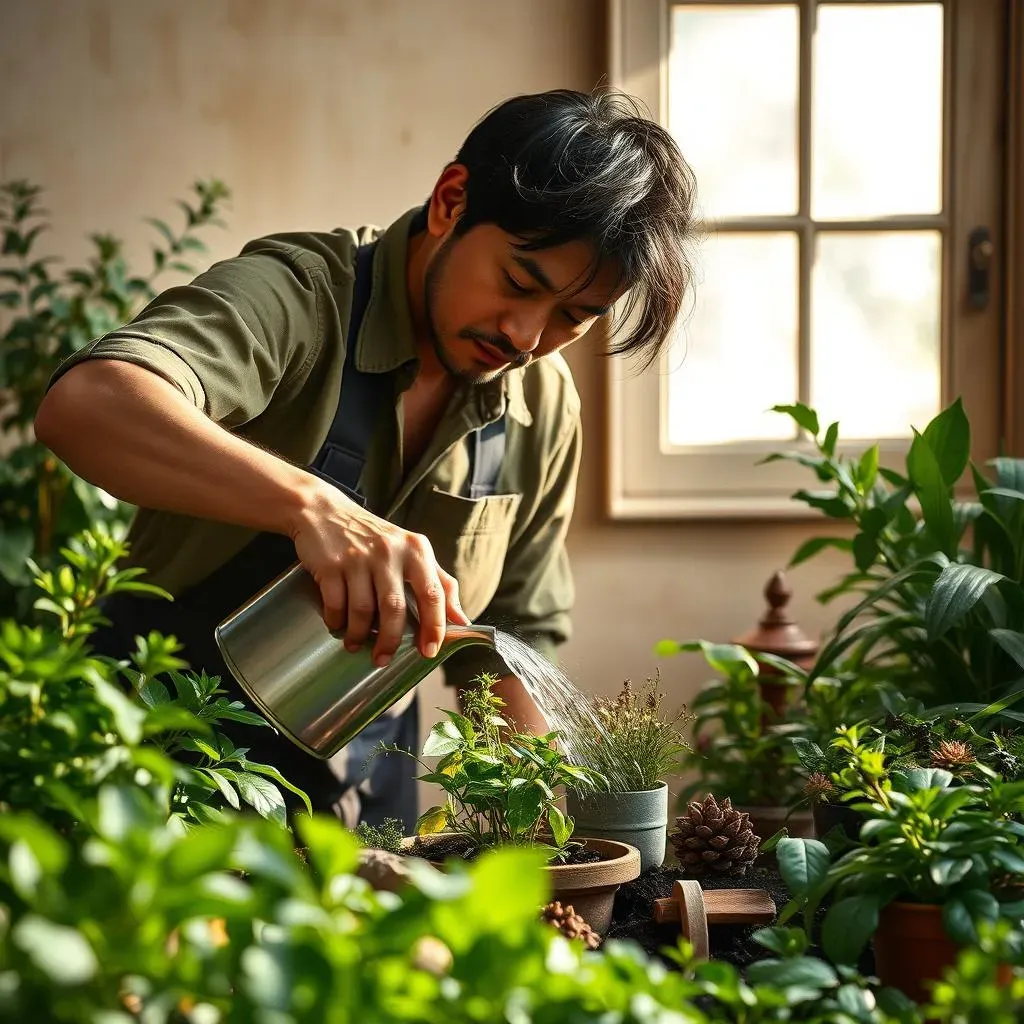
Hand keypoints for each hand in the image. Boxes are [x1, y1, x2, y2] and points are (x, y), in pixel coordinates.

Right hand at [289, 477, 468, 665]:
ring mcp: (359, 557)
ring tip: (357, 645)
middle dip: (390, 640)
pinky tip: (338, 627)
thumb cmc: (375, 537)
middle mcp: (390, 552)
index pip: (433, 594)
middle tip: (384, 659)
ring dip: (359, 635)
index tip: (429, 651)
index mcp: (416, 550)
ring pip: (363, 611)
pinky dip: (337, 622)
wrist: (325, 511)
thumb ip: (440, 582)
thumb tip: (461, 619)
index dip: (434, 626)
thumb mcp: (413, 551)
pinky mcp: (332, 564)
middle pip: (395, 608)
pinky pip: (336, 603)